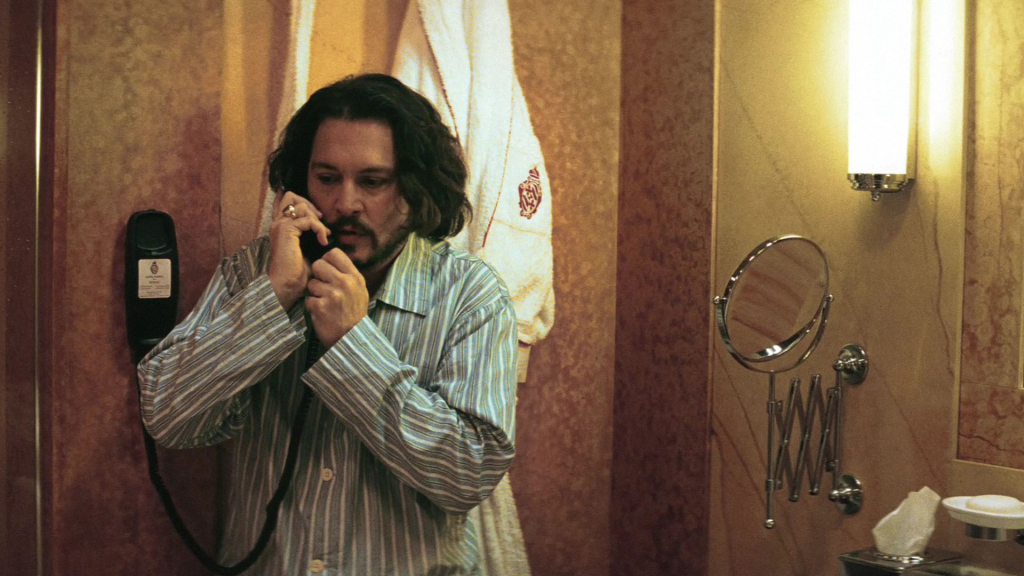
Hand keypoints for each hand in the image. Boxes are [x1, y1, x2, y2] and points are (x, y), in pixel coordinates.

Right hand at [268, 190, 329, 309]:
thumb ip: (310, 236)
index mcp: (280, 227)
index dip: (303, 202)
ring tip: (323, 234)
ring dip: (316, 218)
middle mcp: (278, 223)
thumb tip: (326, 230)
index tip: (318, 218)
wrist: (287, 285)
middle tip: (320, 222)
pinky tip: (323, 241)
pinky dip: (319, 228)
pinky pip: (308, 220)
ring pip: (301, 205)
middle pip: (291, 196)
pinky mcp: (286, 230)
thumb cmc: (297, 273)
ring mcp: (280, 225)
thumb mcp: (306, 249)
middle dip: (310, 205)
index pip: (285, 202)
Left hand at [305, 248, 368, 348]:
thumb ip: (348, 274)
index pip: (334, 253)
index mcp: (355, 277)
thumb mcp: (360, 290)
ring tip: (325, 303)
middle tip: (323, 287)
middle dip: (317, 276)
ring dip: (315, 293)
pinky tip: (322, 313)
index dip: (327, 260)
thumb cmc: (354, 313)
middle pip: (318, 264)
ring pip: (311, 283)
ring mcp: (332, 295)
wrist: (352, 338)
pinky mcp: (320, 307)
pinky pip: (308, 299)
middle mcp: (345, 283)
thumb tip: (331, 258)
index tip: (327, 271)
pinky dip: (312, 306)